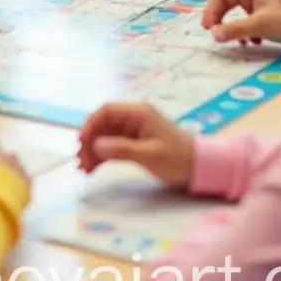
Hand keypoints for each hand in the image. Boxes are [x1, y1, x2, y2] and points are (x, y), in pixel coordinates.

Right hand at [78, 103, 193, 187]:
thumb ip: (123, 149)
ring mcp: (133, 131)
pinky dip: (102, 156)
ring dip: (93, 151)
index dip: (91, 125)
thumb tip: (96, 145)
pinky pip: (112, 146)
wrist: (200, 168)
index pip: (107, 111)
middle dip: (90, 142)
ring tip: (84, 169)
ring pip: (105, 137)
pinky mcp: (134, 143)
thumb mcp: (151, 155)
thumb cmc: (178, 158)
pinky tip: (93, 168)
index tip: (81, 142)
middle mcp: (134, 118)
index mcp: (139, 113)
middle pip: (103, 125)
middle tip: (81, 161)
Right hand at [201, 0, 280, 43]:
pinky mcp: (268, 11)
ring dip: (234, 26)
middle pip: (227, 1)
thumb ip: (235, 30)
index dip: (210, 11)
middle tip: (215, 34)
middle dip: (221, 18)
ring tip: (238, 41)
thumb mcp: (260, 26)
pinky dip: (246, 29)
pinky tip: (254, 41)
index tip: (208, 29)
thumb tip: (213, 34)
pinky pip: (249, 17)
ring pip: (238, 11)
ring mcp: (261, 0)